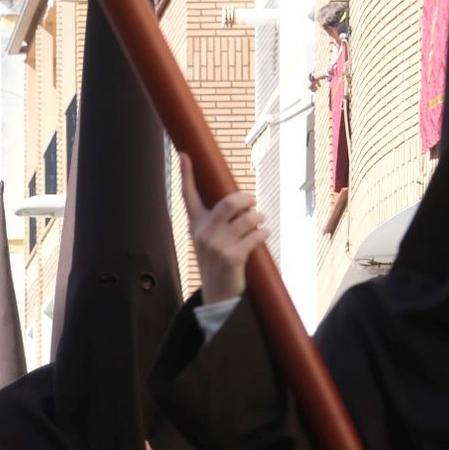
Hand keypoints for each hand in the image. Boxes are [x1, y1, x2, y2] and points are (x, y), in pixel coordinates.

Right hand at [179, 154, 267, 304]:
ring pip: (249, 217)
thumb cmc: (219, 262)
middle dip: (248, 199)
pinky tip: (262, 237)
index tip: (185, 154)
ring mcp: (216, 245)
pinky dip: (264, 233)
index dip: (187, 174)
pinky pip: (257, 234)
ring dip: (259, 219)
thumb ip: (218, 220)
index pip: (188, 196)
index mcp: (195, 225)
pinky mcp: (232, 256)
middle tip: (252, 204)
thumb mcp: (210, 240)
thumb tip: (239, 198)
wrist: (218, 295)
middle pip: (230, 202)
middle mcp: (202, 233)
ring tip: (258, 225)